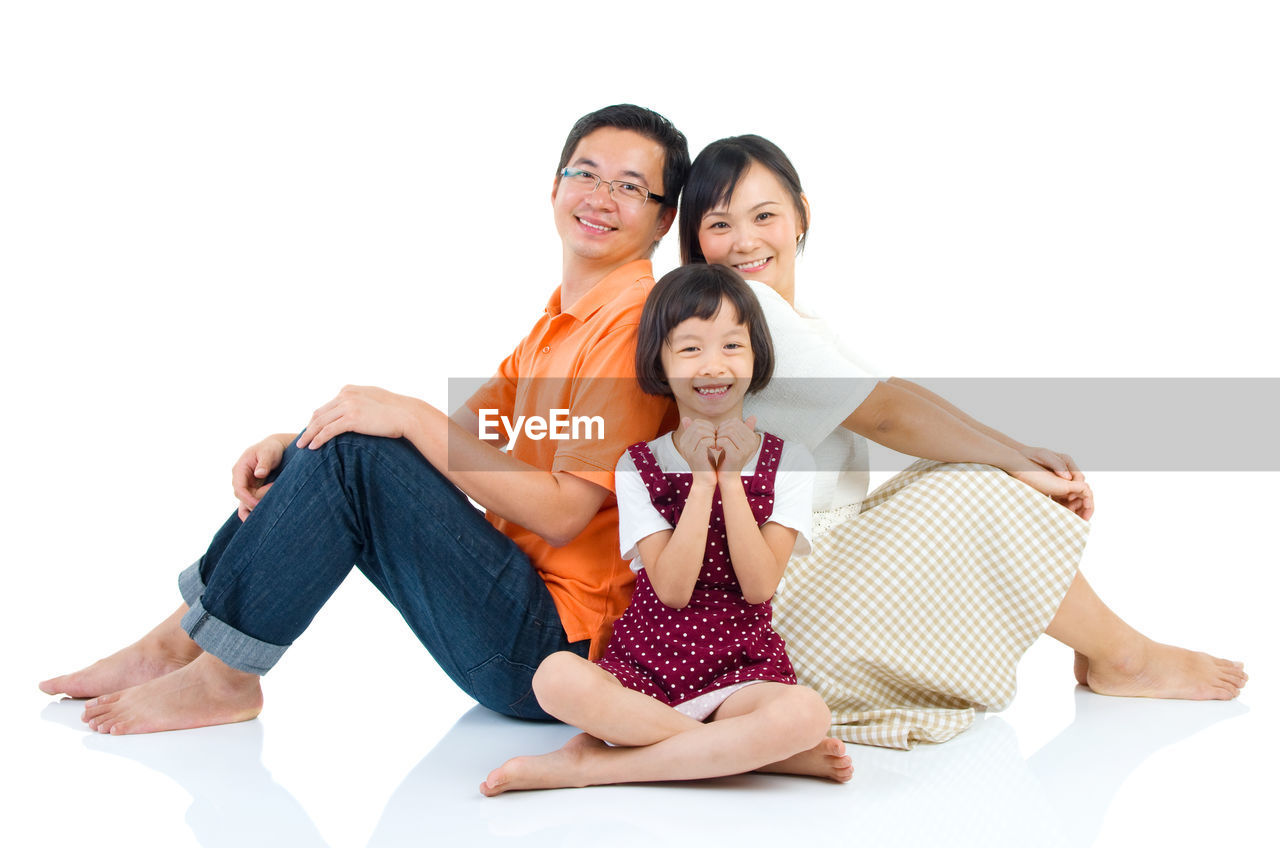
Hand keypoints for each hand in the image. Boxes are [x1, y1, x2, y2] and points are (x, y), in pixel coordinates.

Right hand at [232, 435, 286, 519]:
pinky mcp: (253, 490)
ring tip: (266, 517)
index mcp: (240, 469)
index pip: (239, 488)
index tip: (258, 504)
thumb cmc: (271, 448)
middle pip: (244, 498)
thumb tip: (259, 474)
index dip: (247, 498)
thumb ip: (264, 463)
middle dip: (256, 502)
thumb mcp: (268, 452)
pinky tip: (263, 520)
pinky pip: (251, 503)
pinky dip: (255, 510)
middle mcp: (240, 479)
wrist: (276, 448)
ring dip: (256, 508)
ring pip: (246, 503)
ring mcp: (246, 486)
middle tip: (272, 503)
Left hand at [296, 385, 419, 451]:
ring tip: (302, 446)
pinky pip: (328, 430)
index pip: (327, 406)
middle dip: (309, 427)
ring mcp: (348, 405)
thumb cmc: (396, 412)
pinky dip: (318, 439)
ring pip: (321, 422)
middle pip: (320, 413)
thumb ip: (361, 403)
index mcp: (349, 390)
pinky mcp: (351, 418)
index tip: (311, 431)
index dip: (317, 420)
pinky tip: (313, 447)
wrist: (408, 414)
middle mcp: (346, 395)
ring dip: (309, 435)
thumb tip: (357, 414)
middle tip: (301, 439)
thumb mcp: (374, 401)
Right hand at [674, 417, 718, 487]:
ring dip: (712, 435)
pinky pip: (705, 441)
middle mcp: (683, 444)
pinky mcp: (696, 456)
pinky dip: (713, 442)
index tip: (715, 434)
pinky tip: (716, 448)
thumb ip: (699, 433)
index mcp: (684, 440)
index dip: (708, 425)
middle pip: (698, 425)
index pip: (696, 423)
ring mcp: (688, 450)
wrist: (706, 481)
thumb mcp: (702, 445)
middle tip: (716, 438)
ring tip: (716, 443)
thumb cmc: (706, 463)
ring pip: (701, 432)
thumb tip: (688, 418)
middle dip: (711, 429)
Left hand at [713, 416, 759, 480]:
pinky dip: (717, 442)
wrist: (727, 476)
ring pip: (728, 432)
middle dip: (720, 430)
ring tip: (717, 443)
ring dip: (718, 436)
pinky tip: (717, 447)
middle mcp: (751, 442)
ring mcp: (745, 449)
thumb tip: (754, 416)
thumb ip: (742, 429)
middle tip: (717, 439)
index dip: (724, 425)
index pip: (736, 421)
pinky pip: (724, 440)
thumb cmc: (729, 457)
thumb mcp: (735, 441)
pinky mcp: (737, 455)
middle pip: (731, 426)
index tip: (720, 434)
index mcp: (752, 437)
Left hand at [1018, 446, 1092, 518]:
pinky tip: (1058, 513)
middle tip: (1077, 514)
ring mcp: (1060, 480)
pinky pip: (1062, 498)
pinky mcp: (1053, 486)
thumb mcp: (1044, 455)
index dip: (1079, 490)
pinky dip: (1063, 506)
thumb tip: (1068, 477)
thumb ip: (1057, 464)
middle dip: (1080, 503)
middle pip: (1079, 490)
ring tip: (1070, 517)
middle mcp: (1066, 472)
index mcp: (1067, 463)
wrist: (1017, 459)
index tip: (1070, 499)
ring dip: (1072, 506)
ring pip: (1072, 496)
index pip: (1080, 479)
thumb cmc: (1030, 454)